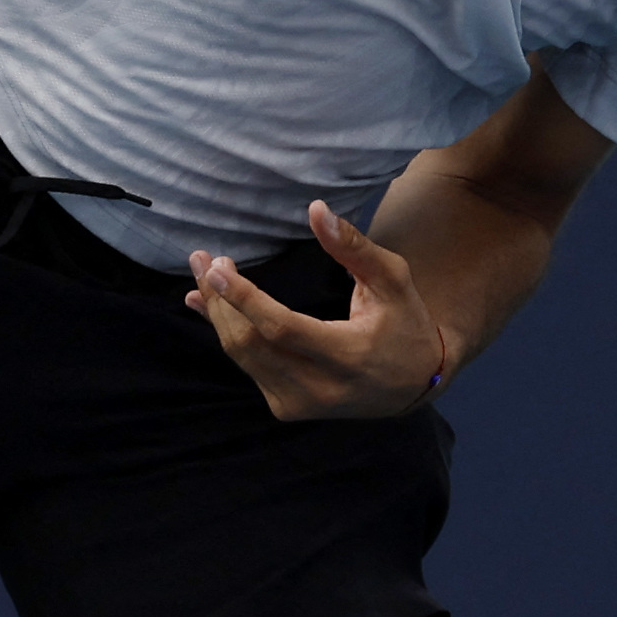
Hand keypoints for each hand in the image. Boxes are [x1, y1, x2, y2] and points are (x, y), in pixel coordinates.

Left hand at [186, 201, 445, 419]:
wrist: (414, 384)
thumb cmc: (404, 321)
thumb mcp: (392, 278)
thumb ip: (353, 246)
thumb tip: (315, 208)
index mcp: (348, 356)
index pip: (282, 329)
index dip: (245, 299)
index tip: (217, 268)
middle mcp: (319, 389)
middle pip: (252, 344)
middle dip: (221, 300)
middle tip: (203, 260)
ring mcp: (299, 404)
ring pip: (243, 356)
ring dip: (217, 314)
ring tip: (202, 276)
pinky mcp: (286, 408)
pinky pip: (248, 367)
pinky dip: (227, 334)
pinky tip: (210, 306)